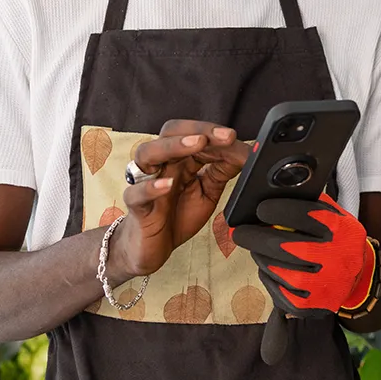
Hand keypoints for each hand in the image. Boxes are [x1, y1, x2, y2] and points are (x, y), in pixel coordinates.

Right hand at [109, 120, 248, 278]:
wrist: (152, 249)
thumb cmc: (177, 216)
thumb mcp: (207, 192)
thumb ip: (222, 172)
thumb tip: (246, 153)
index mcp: (180, 159)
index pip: (193, 134)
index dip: (215, 132)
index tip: (235, 137)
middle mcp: (161, 165)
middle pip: (170, 133)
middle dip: (198, 130)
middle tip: (224, 136)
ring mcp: (146, 183)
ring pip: (148, 153)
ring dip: (174, 146)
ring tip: (198, 145)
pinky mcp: (137, 208)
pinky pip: (135, 193)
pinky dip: (151, 187)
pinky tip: (168, 184)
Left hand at [232, 194, 377, 316]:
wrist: (356, 280)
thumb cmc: (338, 241)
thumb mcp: (337, 217)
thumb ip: (312, 203)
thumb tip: (276, 191)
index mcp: (340, 231)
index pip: (304, 215)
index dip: (277, 210)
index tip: (261, 209)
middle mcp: (331, 258)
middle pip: (280, 245)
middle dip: (253, 236)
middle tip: (238, 231)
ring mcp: (318, 285)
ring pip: (272, 266)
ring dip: (259, 254)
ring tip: (258, 248)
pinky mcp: (305, 304)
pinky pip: (273, 286)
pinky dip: (268, 274)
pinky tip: (273, 267)